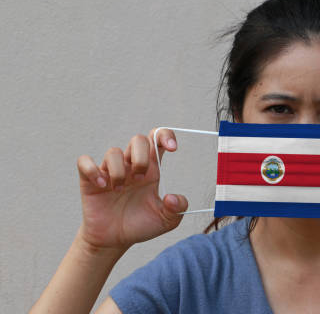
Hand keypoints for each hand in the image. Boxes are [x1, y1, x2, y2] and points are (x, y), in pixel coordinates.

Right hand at [75, 128, 187, 251]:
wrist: (115, 241)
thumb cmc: (140, 225)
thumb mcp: (166, 220)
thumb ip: (178, 208)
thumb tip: (171, 198)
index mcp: (151, 169)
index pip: (158, 139)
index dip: (166, 136)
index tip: (173, 148)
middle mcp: (131, 165)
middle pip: (138, 140)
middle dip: (141, 157)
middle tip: (140, 179)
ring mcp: (110, 171)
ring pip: (114, 152)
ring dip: (119, 171)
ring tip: (119, 191)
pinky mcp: (90, 180)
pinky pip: (84, 162)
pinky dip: (93, 171)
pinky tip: (102, 185)